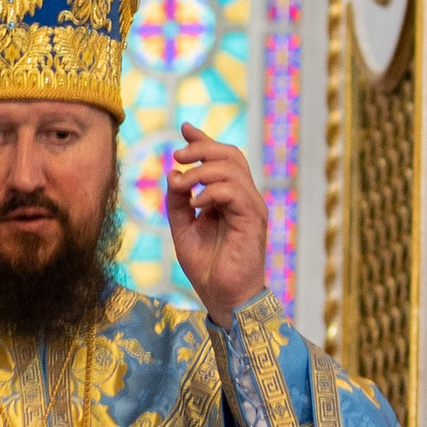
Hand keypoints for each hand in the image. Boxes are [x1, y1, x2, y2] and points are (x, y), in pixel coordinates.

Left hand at [166, 128, 266, 321]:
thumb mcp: (183, 228)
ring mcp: (252, 207)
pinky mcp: (253, 220)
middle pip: (231, 154)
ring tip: (182, 187)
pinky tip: (195, 204)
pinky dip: (210, 192)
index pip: (223, 159)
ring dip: (201, 172)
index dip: (204, 140)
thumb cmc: (207, 267)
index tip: (185, 128)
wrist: (223, 297)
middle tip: (177, 156)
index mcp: (231, 198)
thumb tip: (174, 174)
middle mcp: (245, 198)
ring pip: (232, 168)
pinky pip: (233, 191)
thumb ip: (177, 202)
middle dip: (202, 148)